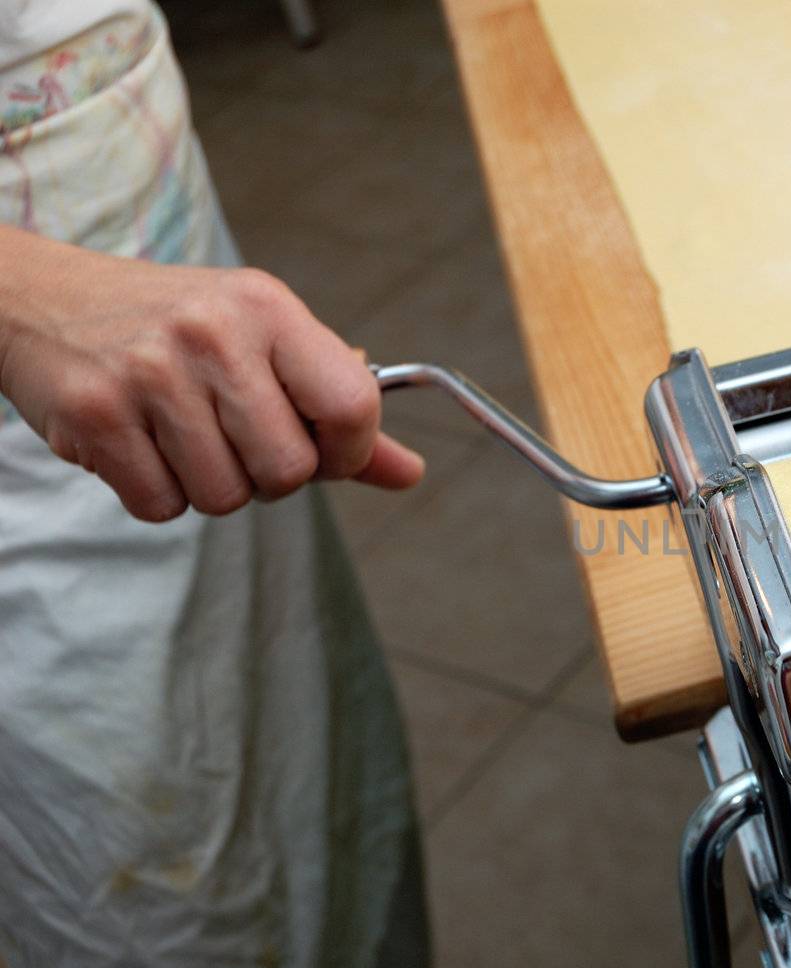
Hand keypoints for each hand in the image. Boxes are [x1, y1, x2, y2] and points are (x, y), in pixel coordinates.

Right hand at [0, 227, 423, 520]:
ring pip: (224, 497)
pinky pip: (162, 506)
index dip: (348, 452)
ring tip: (182, 435)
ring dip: (210, 486)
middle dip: (269, 475)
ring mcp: (149, 372)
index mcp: (270, 309)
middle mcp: (213, 333)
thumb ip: (340, 411)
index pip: (354, 407)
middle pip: (288, 470)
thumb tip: (410, 473)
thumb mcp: (268, 343)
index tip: (324, 450)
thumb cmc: (178, 327)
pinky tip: (143, 444)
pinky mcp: (95, 413)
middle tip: (235, 438)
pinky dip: (158, 493)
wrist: (43, 299)